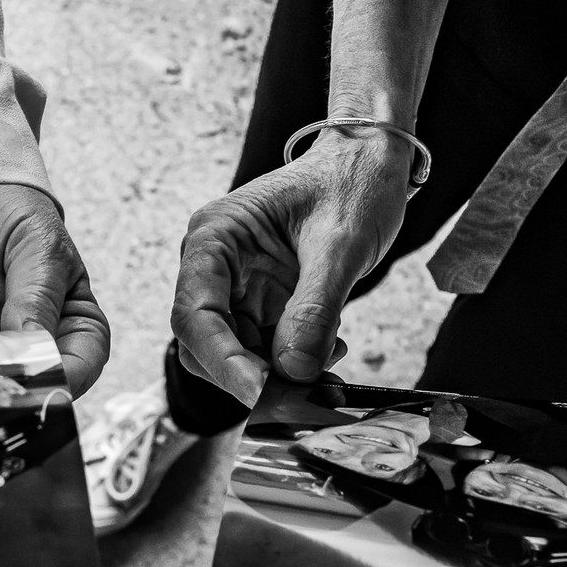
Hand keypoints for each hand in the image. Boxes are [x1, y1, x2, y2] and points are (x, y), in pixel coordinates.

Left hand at [0, 184, 108, 394]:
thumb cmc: (9, 214)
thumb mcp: (38, 247)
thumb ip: (38, 298)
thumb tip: (36, 346)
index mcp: (72, 322)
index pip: (82, 364)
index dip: (68, 376)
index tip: (44, 373)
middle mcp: (32, 345)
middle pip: (33, 384)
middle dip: (14, 379)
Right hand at [172, 130, 412, 404]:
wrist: (371, 166)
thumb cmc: (351, 183)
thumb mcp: (340, 242)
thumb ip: (314, 309)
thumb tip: (293, 371)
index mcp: (215, 238)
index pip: (195, 314)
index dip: (222, 361)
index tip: (260, 392)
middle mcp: (215, 269)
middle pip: (208, 348)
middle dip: (253, 381)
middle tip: (308, 400)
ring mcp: (238, 291)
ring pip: (237, 360)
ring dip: (278, 382)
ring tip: (329, 379)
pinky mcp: (264, 307)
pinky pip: (267, 355)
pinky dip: (295, 370)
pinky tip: (330, 358)